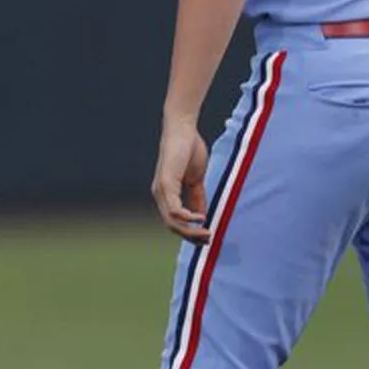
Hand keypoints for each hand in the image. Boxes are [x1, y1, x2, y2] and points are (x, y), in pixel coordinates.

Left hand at [151, 117, 211, 242]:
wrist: (183, 128)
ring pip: (172, 220)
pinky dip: (186, 216)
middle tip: (208, 240)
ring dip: (189, 230)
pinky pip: (173, 207)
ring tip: (206, 233)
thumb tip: (202, 215)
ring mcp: (161, 189)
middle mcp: (160, 195)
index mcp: (167, 194)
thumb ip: (197, 196)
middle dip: (190, 236)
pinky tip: (199, 218)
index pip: (175, 221)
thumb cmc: (189, 150)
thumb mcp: (196, 179)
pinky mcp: (165, 182)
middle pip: (172, 225)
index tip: (206, 238)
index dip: (190, 232)